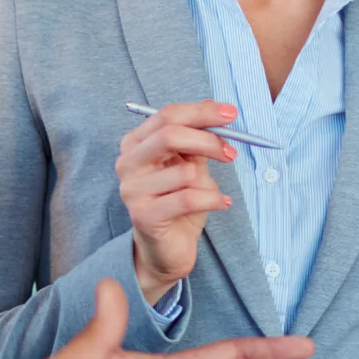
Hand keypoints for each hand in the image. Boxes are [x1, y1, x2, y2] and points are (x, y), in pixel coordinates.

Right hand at [118, 100, 238, 305]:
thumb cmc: (179, 202)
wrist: (167, 249)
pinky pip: (187, 198)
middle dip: (207, 140)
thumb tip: (218, 109)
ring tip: (212, 192)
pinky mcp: (142, 215)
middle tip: (231, 152)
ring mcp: (132, 190)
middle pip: (169, 135)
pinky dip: (212, 199)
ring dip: (207, 181)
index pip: (167, 115)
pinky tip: (221, 203)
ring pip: (182, 171)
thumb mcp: (191, 164)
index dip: (201, 112)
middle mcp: (127, 163)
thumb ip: (199, 138)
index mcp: (136, 143)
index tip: (231, 114)